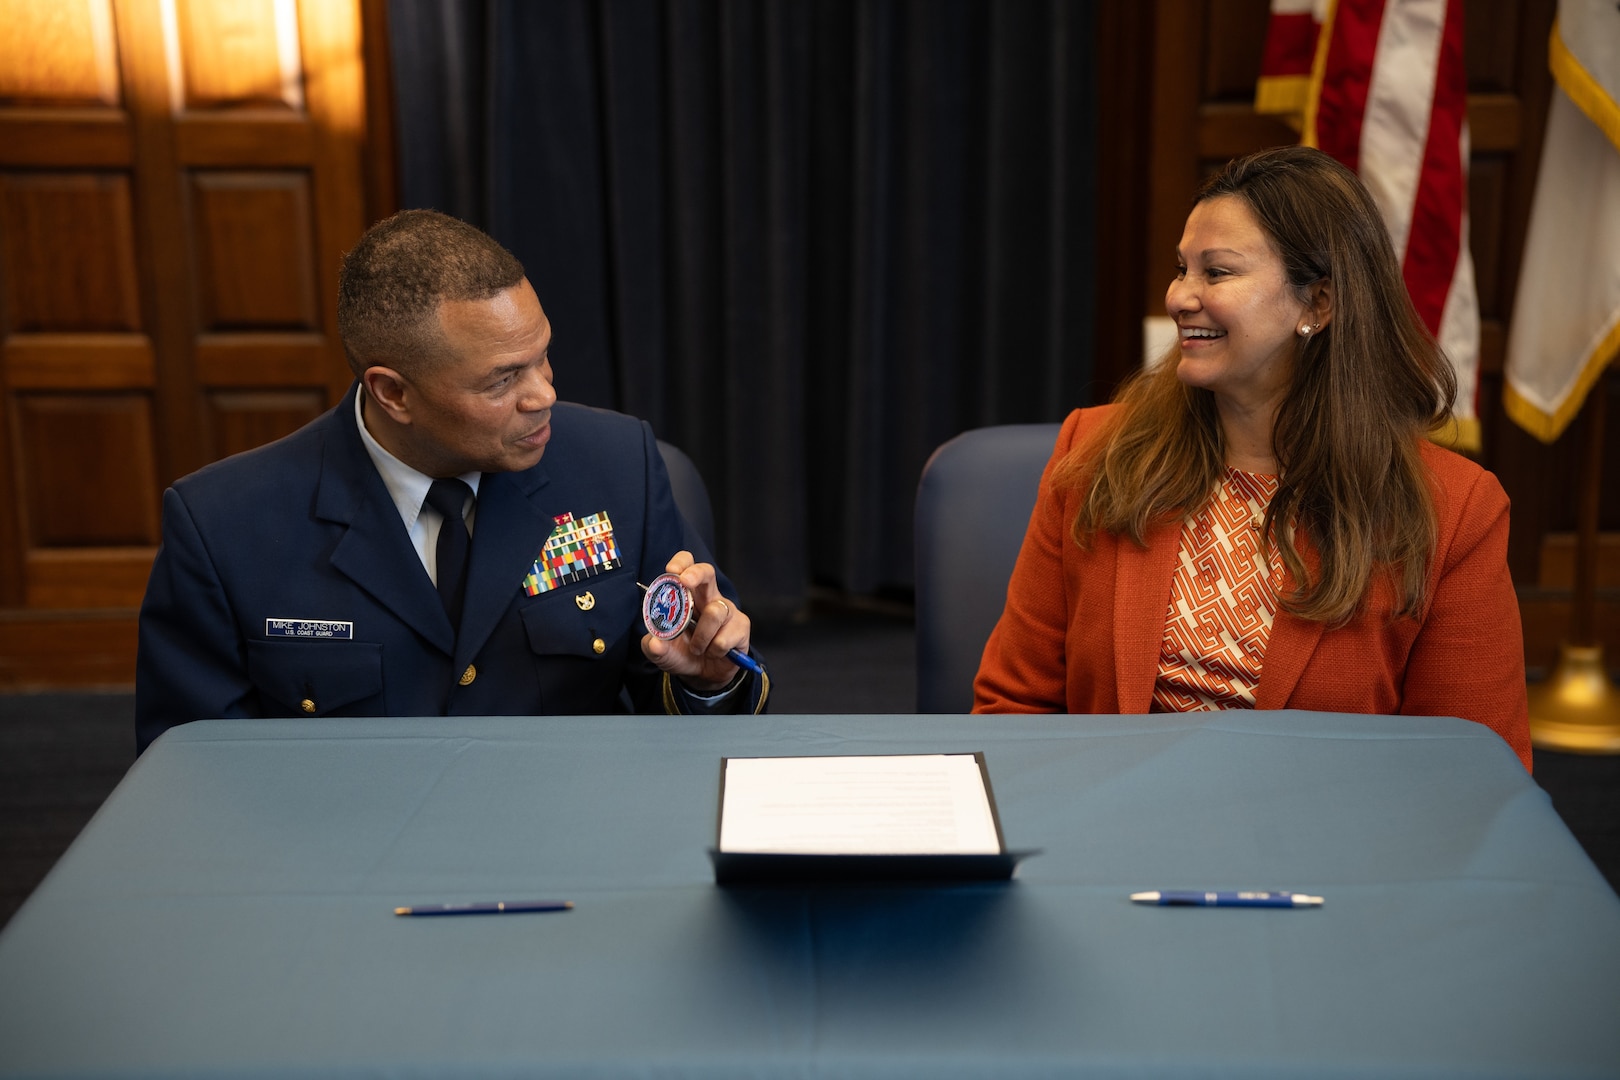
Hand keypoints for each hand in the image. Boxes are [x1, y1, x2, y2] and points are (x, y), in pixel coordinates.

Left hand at [640, 551, 753, 691]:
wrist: (704, 676)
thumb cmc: (682, 654)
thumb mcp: (662, 654)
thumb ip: (654, 648)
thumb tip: (654, 643)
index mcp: (688, 596)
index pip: (687, 567)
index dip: (681, 563)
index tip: (671, 571)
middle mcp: (708, 597)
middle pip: (707, 572)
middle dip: (696, 574)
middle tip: (685, 582)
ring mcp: (727, 610)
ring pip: (714, 612)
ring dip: (702, 637)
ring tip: (697, 649)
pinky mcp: (741, 626)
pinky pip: (724, 638)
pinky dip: (714, 650)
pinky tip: (714, 653)